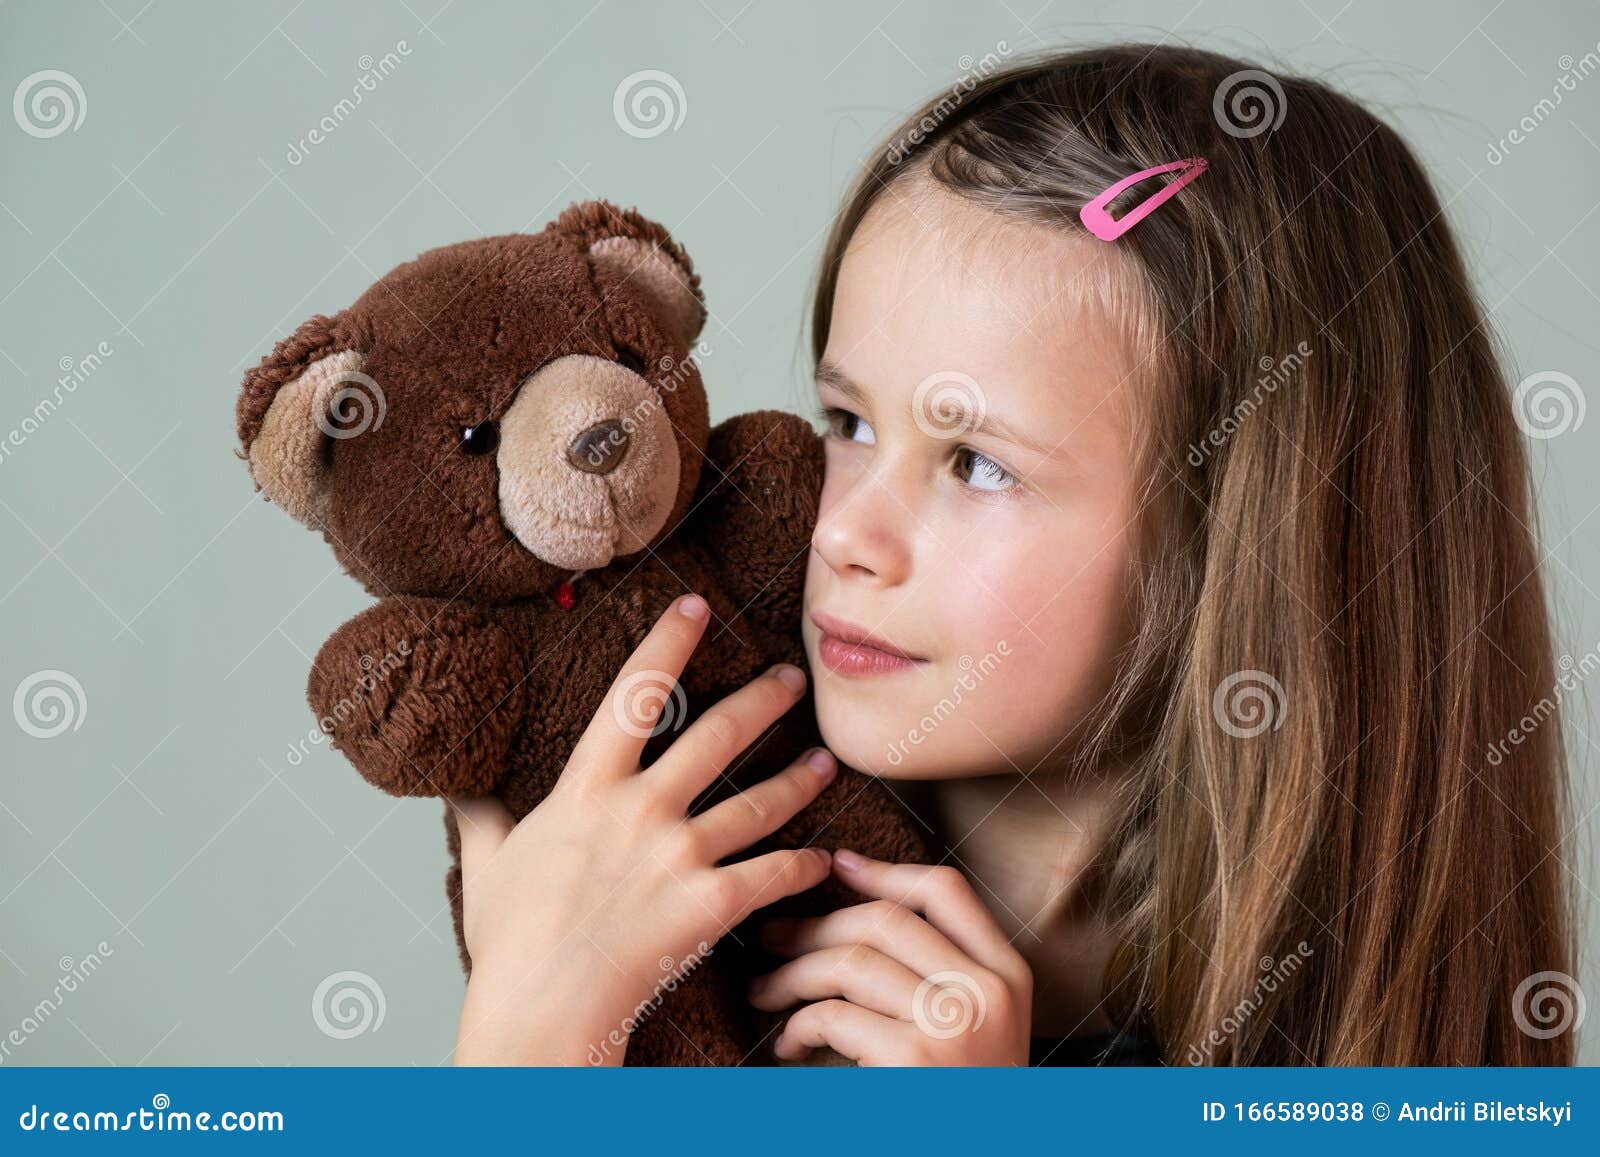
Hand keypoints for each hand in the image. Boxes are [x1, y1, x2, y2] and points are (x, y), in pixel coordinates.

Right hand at [451, 593, 837, 1065]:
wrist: (540, 1008)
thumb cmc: (510, 942)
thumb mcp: (486, 865)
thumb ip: (480, 817)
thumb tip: (458, 787)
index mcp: (587, 788)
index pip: (633, 693)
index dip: (669, 643)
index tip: (696, 606)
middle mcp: (641, 809)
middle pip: (717, 735)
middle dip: (762, 699)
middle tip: (791, 677)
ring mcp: (679, 855)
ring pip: (759, 803)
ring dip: (798, 780)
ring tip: (825, 762)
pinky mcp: (710, 904)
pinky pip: (772, 875)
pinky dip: (804, 866)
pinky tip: (823, 859)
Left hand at [749, 851, 1032, 1065]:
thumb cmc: (959, 1101)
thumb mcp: (976, 1029)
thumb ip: (938, 974)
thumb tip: (853, 909)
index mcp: (1009, 976)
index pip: (946, 891)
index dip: (883, 871)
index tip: (836, 863)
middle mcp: (989, 992)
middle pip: (885, 920)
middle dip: (815, 924)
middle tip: (770, 939)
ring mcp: (956, 1025)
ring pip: (850, 961)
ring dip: (791, 974)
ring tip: (763, 992)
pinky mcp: (916, 1061)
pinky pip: (833, 1017)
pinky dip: (797, 1027)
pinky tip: (787, 1047)